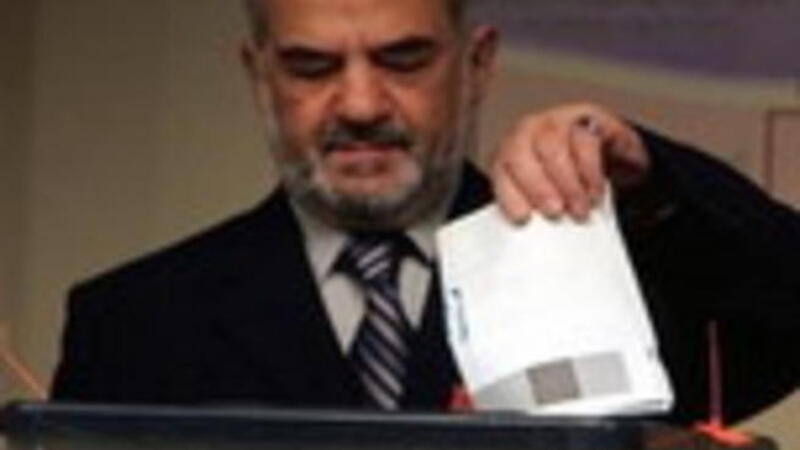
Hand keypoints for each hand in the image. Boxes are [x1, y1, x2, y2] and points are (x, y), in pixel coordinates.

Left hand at [490, 103, 649, 223]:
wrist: (602, 150)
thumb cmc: (566, 178)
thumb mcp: (548, 194)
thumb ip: (536, 208)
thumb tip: (535, 237)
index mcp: (509, 156)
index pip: (500, 172)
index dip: (509, 194)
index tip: (522, 217)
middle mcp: (526, 134)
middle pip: (521, 153)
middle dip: (539, 187)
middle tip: (556, 212)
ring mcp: (554, 121)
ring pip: (553, 144)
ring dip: (569, 181)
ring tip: (582, 207)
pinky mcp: (586, 115)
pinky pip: (585, 139)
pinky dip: (591, 171)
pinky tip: (595, 191)